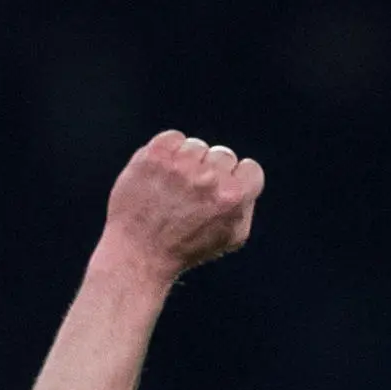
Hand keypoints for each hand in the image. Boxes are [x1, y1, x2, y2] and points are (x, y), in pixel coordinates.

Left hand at [97, 131, 263, 290]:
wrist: (140, 251)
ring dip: (189, 164)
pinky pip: (173, 138)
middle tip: (194, 196)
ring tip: (174, 189)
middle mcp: (210, 178)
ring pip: (197, 146)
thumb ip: (245, 206)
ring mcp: (182, 163)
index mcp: (233, 198)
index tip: (222, 192)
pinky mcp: (157, 154)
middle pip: (224, 155)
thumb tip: (244, 180)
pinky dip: (169, 154)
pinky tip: (162, 177)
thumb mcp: (230, 238)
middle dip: (213, 173)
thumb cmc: (185, 248)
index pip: (251, 169)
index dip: (237, 181)